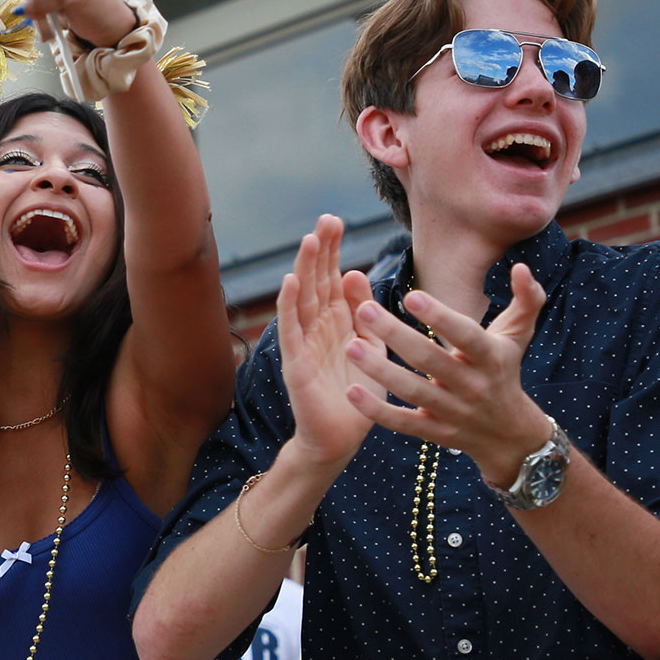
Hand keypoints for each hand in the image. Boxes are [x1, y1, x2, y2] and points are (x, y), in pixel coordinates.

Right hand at [279, 216, 383, 470]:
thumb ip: (364, 313)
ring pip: (303, 300)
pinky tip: (291, 282)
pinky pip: (291, 331)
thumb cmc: (355, 397)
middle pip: (316, 282)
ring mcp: (303, 345)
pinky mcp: (296, 364)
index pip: (331, 279)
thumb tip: (355, 272)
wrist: (339, 439)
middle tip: (325, 220)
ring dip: (305, 269)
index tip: (335, 221)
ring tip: (309, 240)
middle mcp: (316, 329)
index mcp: (336, 324)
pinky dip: (289, 306)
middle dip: (320, 251)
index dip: (332, 251)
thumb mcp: (370, 347)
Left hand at [346, 263, 548, 484]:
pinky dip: (377, 411)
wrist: (510, 435)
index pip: (465, 334)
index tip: (410, 295)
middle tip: (364, 310)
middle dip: (395, 335)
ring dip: (380, 371)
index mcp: (491, 357)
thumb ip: (527, 299)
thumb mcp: (519, 336)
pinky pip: (403, 423)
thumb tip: (520, 267)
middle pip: (430, 359)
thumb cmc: (505, 371)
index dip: (440, 317)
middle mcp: (472, 385)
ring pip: (412, 391)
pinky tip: (351, 391)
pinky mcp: (434, 432)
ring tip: (351, 347)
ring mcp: (452, 412)